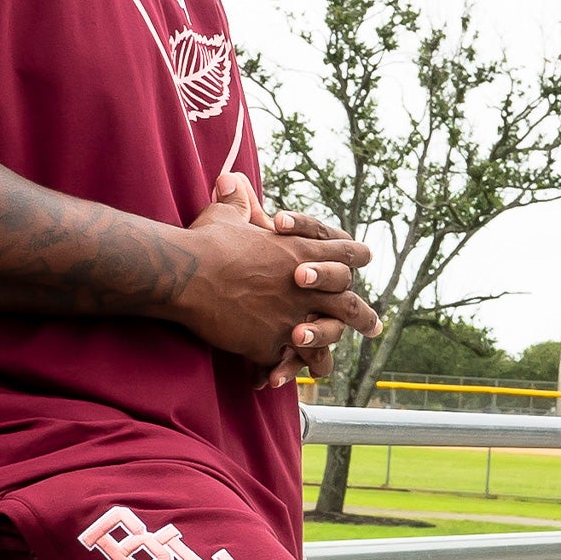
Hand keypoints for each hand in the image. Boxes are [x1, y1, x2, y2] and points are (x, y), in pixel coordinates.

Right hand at [182, 172, 380, 377]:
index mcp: (302, 252)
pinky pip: (280, 361)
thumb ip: (237, 202)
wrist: (186, 276)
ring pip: (323, 342)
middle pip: (349, 305)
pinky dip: (274, 372)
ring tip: (324, 369)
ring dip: (324, 355)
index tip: (363, 262)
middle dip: (363, 319)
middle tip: (374, 328)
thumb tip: (231, 178)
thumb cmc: (206, 242)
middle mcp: (305, 287)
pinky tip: (268, 381)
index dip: (355, 256)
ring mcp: (289, 317)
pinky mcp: (268, 343)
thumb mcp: (226, 215)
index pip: (347, 252)